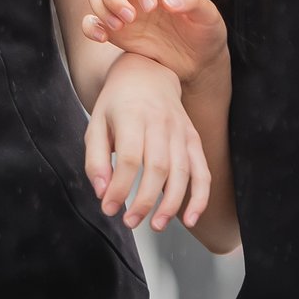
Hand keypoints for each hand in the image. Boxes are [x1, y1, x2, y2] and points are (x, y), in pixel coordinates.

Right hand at [81, 0, 228, 88]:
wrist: (198, 62)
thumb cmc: (205, 32)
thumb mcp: (208, 16)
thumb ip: (192, 2)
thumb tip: (168, 3)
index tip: (152, 8)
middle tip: (129, 19)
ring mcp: (124, 14)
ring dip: (101, 10)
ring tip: (120, 28)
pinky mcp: (116, 33)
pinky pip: (91, 23)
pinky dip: (89, 27)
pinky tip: (103, 39)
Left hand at [84, 53, 209, 232]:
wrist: (147, 73)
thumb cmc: (117, 103)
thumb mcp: (96, 124)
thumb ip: (96, 159)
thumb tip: (102, 192)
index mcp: (132, 115)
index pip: (129, 158)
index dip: (120, 188)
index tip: (109, 208)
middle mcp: (160, 122)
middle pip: (158, 167)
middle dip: (145, 201)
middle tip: (131, 222)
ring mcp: (181, 131)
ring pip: (182, 172)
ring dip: (171, 204)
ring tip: (156, 225)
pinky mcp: (194, 139)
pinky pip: (202, 171)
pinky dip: (199, 197)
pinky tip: (191, 218)